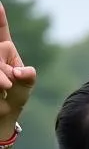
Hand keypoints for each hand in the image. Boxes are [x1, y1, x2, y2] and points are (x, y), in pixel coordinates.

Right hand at [0, 3, 35, 122]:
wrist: (0, 118)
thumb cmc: (13, 98)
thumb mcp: (24, 88)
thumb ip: (26, 78)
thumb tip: (22, 72)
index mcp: (5, 50)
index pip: (0, 30)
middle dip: (1, 69)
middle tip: (7, 85)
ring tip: (4, 89)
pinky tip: (1, 97)